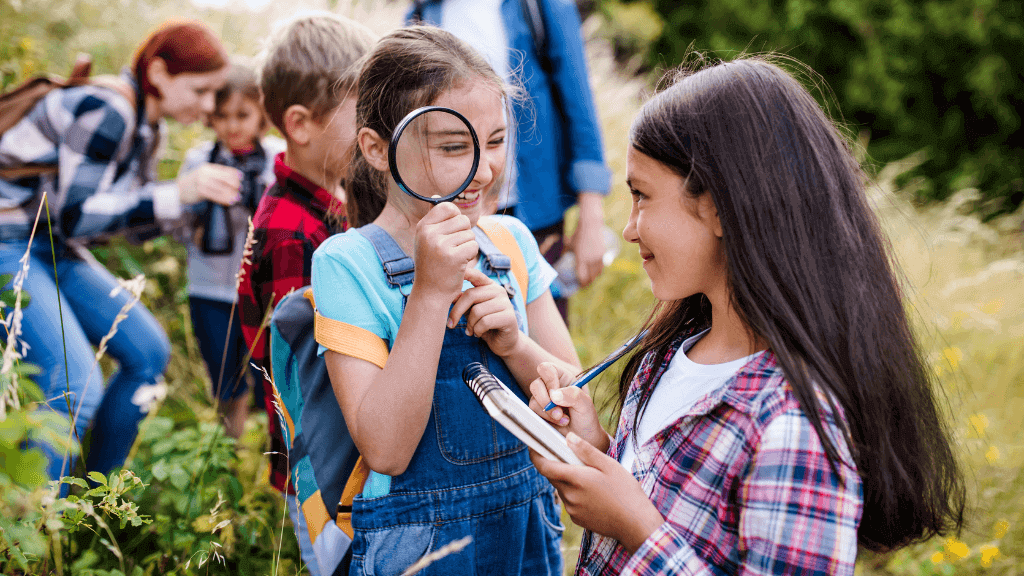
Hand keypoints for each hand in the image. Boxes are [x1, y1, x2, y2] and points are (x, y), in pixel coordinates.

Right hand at [177, 164, 241, 205]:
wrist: (178, 190)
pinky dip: (224, 199)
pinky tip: (230, 202)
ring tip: (237, 197)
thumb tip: (233, 180)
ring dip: (231, 194)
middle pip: (224, 178)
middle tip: (240, 189)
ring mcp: (202, 182)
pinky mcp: (200, 191)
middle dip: (234, 184)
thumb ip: (216, 175)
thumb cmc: (194, 183)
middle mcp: (205, 173)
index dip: (234, 173)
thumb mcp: (204, 175)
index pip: (224, 169)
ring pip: (221, 188)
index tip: (241, 177)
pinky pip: (216, 196)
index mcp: (207, 167)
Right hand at [412, 203, 477, 300]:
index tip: (451, 233)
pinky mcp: (453, 257)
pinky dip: (471, 256)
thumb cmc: (432, 265)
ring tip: (455, 258)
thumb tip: (437, 195)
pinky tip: (460, 265)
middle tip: (453, 250)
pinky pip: (473, 246)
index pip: (448, 207)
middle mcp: (429, 234)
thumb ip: (434, 219)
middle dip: (464, 235)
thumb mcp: (427, 240)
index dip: (456, 218)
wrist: (430, 293)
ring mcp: (440, 245)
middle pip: (463, 220)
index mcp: (423, 227)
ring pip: (469, 234)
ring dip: (467, 247)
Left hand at [450, 267, 519, 355]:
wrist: (504, 342)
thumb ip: (462, 301)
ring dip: (470, 325)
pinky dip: (477, 331)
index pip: (475, 275)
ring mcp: (506, 303)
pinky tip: (478, 334)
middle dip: (456, 311)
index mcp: (489, 286)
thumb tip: (447, 294)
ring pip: (477, 311)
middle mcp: (499, 290)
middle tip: (450, 324)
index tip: (449, 272)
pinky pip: (485, 322)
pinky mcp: (509, 317)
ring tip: (470, 331)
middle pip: (471, 295)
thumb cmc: (485, 324)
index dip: (464, 272)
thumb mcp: (471, 310)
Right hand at [528, 362, 607, 451]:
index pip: (546, 369)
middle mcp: (549, 386)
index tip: (557, 395)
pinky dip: (546, 419)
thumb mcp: (586, 404)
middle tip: (559, 412)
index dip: (549, 380)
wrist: (583, 437)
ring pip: (533, 401)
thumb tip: (554, 395)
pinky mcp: (537, 413)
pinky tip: (559, 423)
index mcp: (562, 377)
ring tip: (564, 420)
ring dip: (548, 413)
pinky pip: (533, 413)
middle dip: (546, 400)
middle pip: (535, 384)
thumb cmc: (586, 417)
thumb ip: (573, 395)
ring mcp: (542, 400)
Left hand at [530, 433, 664, 553]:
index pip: (544, 466)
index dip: (535, 455)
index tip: (534, 445)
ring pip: (562, 489)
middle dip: (558, 465)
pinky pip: (570, 501)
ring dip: (569, 480)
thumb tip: (568, 437)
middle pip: (553, 476)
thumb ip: (586, 451)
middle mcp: (569, 496)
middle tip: (574, 457)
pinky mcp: (577, 519)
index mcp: (575, 479)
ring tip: (591, 477)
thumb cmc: (625, 492)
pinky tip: (594, 493)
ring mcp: (572, 510)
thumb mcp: (608, 465)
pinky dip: (576, 493)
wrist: (636, 524)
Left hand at [569, 192, 606, 287]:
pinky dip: (598, 271)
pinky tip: (595, 272)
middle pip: (591, 278)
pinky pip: (602, 267)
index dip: (581, 283)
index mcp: (581, 259)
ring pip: (598, 273)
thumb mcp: (569, 244)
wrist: (591, 225)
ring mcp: (598, 257)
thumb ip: (565, 252)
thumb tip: (561, 257)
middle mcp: (590, 260)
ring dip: (594, 278)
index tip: (579, 285)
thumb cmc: (578, 235)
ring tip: (590, 279)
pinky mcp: (603, 254)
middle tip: (584, 284)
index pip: (582, 277)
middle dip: (587, 282)